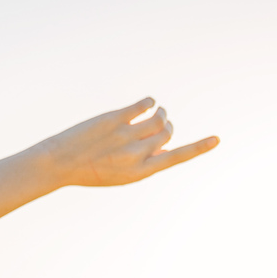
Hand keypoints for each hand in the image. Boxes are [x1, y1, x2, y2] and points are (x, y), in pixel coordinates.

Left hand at [36, 98, 218, 188]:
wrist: (59, 164)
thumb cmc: (90, 171)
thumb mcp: (121, 175)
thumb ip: (144, 162)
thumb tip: (165, 145)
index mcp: (141, 172)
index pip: (177, 157)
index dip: (199, 148)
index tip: (217, 139)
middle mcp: (136, 154)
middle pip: (167, 133)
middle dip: (167, 126)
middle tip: (160, 124)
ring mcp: (126, 136)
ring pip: (158, 118)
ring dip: (161, 112)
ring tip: (156, 111)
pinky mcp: (114, 119)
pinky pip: (142, 106)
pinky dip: (150, 102)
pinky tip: (148, 103)